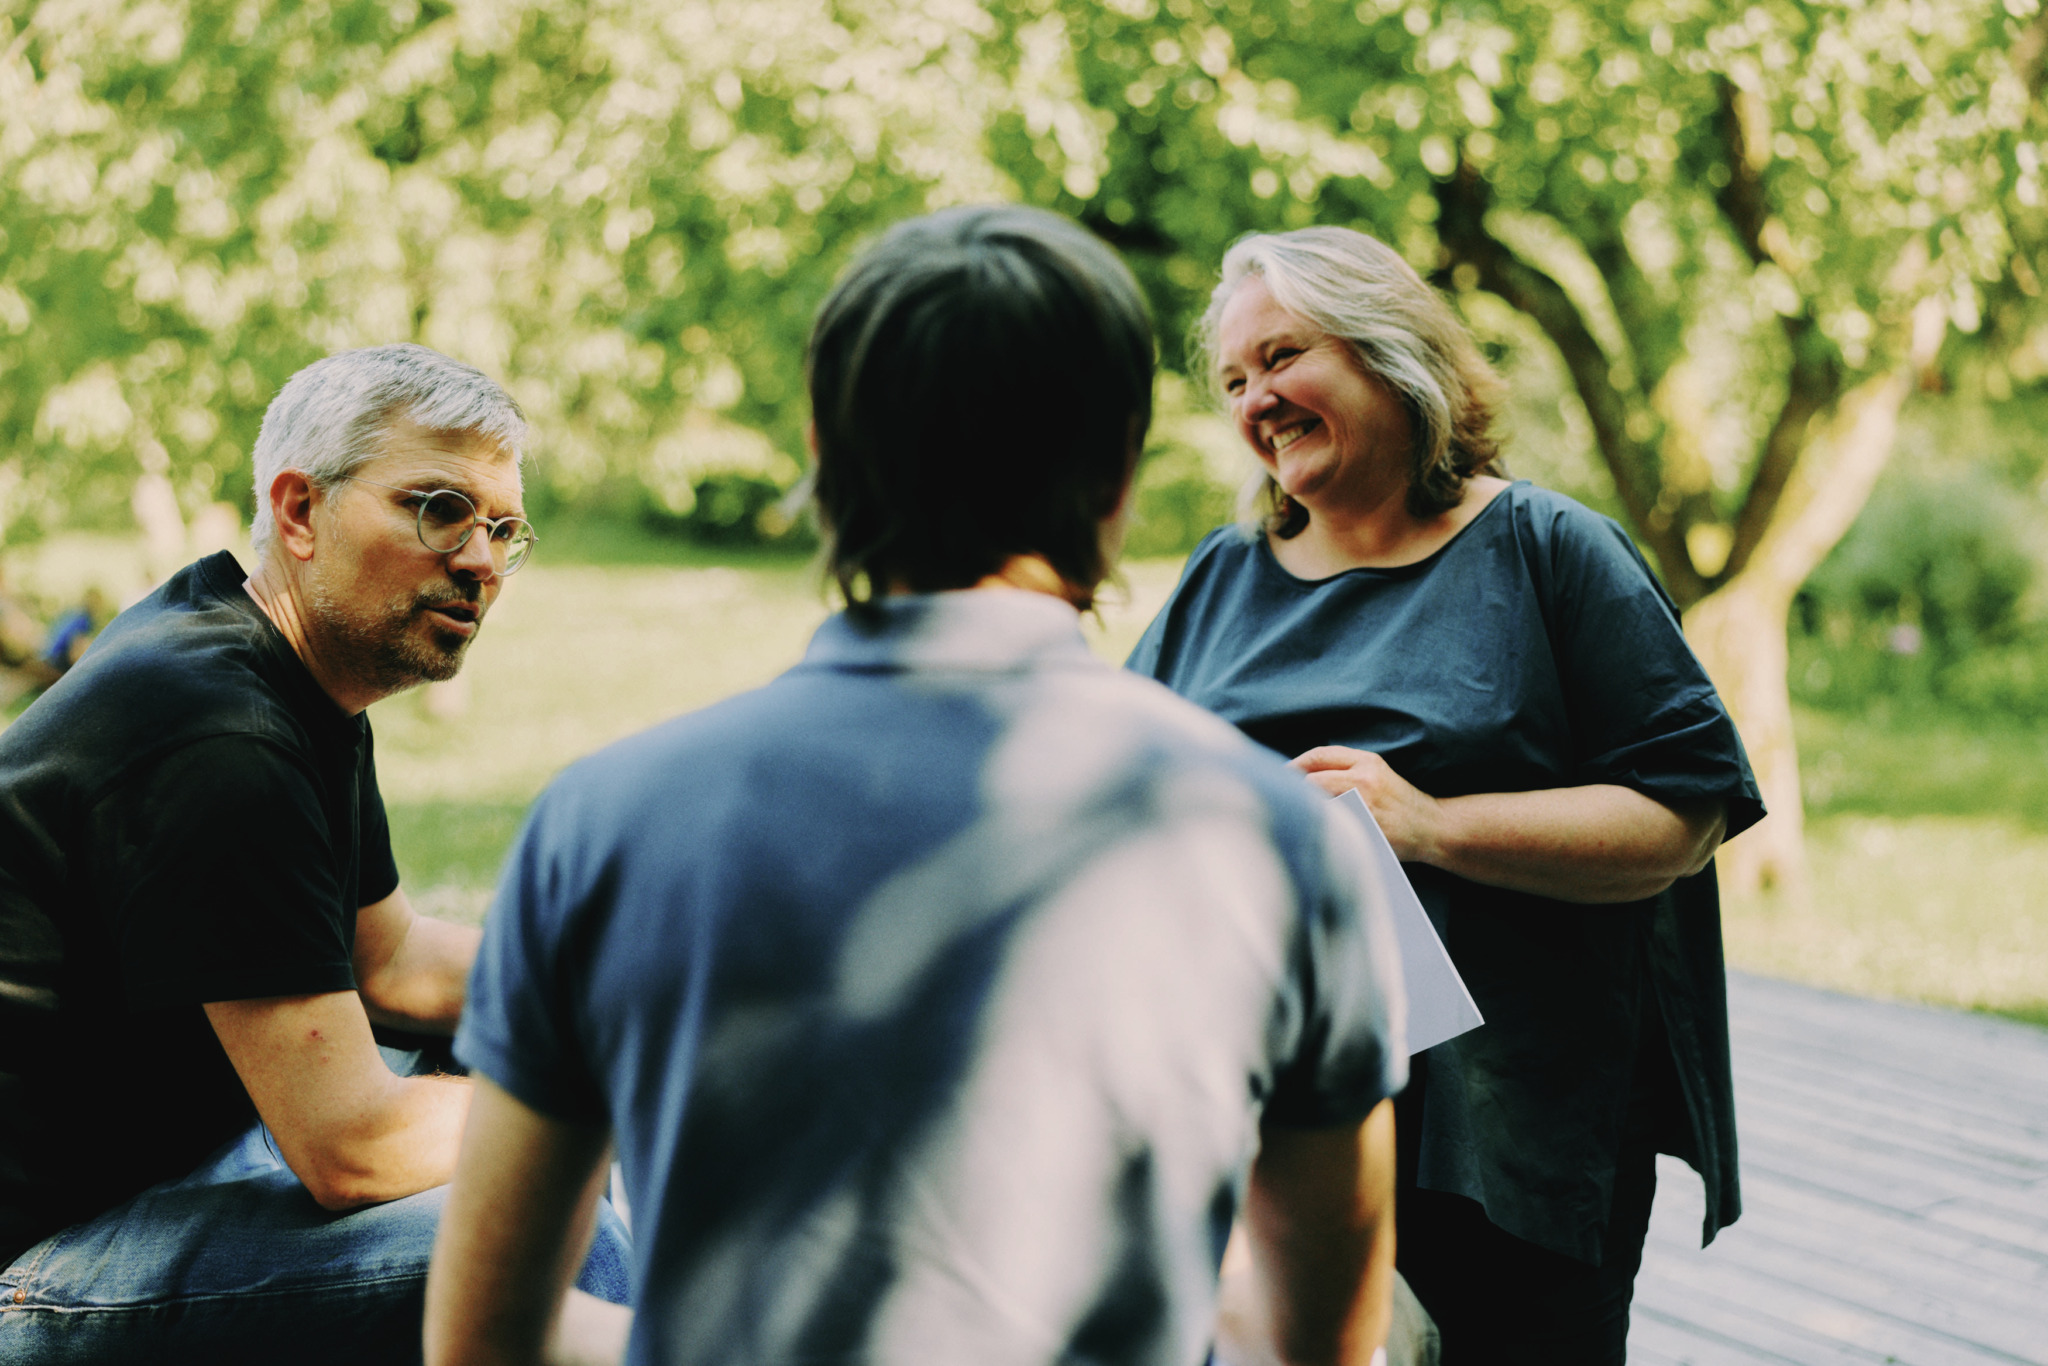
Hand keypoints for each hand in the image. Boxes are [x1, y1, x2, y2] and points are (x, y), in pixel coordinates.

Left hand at [1290, 746, 1442, 864]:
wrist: (1431, 828)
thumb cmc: (1398, 802)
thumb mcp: (1376, 773)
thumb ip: (1344, 768)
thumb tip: (1300, 772)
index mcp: (1367, 761)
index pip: (1319, 755)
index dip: (1295, 765)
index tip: (1281, 774)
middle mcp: (1364, 779)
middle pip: (1311, 780)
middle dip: (1292, 789)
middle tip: (1279, 798)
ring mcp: (1363, 805)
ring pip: (1316, 803)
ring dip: (1301, 809)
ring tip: (1292, 815)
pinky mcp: (1364, 828)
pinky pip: (1329, 825)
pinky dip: (1316, 826)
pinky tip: (1310, 831)